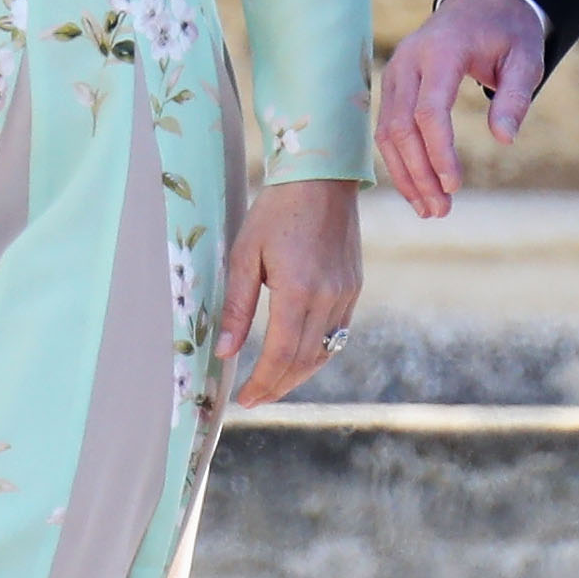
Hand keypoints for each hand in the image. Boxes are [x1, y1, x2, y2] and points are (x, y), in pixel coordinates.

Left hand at [216, 176, 361, 404]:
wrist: (321, 179)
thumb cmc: (276, 211)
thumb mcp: (245, 254)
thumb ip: (237, 306)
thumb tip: (225, 352)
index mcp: (298, 290)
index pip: (280, 354)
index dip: (262, 382)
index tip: (244, 399)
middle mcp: (328, 298)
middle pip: (303, 361)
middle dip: (277, 386)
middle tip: (254, 399)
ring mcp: (345, 294)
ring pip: (323, 352)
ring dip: (297, 375)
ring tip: (273, 385)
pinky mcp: (353, 288)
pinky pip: (336, 334)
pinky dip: (316, 353)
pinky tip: (297, 357)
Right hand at [376, 0, 546, 217]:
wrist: (481, 3)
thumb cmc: (509, 33)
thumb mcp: (527, 59)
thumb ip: (516, 97)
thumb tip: (504, 139)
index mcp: (442, 51)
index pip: (429, 110)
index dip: (438, 152)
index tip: (455, 185)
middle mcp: (409, 60)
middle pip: (401, 126)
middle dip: (419, 173)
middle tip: (441, 211)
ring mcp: (395, 71)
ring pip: (386, 131)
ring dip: (405, 174)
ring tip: (430, 209)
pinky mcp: (392, 84)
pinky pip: (386, 127)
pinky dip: (399, 160)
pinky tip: (417, 188)